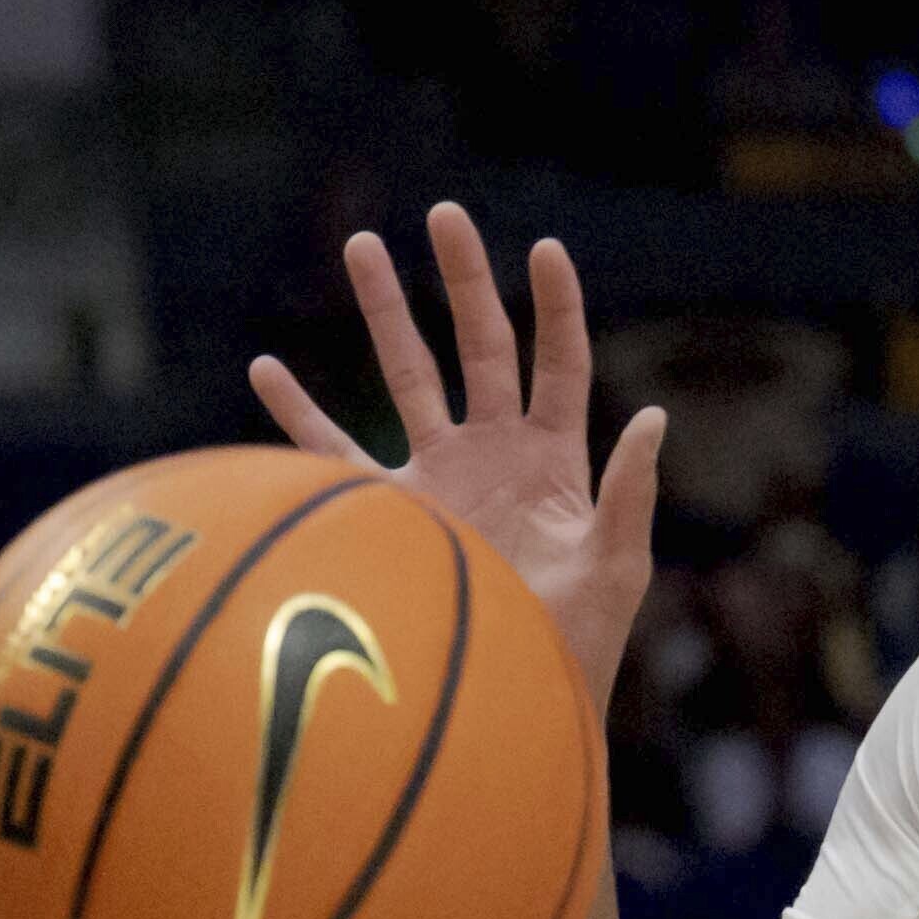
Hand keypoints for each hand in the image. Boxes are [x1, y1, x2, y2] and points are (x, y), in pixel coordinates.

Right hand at [246, 214, 672, 715]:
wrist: (504, 704)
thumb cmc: (572, 645)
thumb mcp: (614, 569)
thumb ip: (628, 494)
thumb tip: (652, 417)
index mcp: (555, 459)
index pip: (559, 362)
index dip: (556, 306)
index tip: (545, 248)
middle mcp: (494, 452)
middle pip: (479, 344)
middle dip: (462, 279)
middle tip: (444, 214)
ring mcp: (438, 476)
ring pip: (407, 375)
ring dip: (385, 313)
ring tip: (361, 246)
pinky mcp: (388, 512)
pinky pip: (333, 452)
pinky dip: (297, 414)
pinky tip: (266, 370)